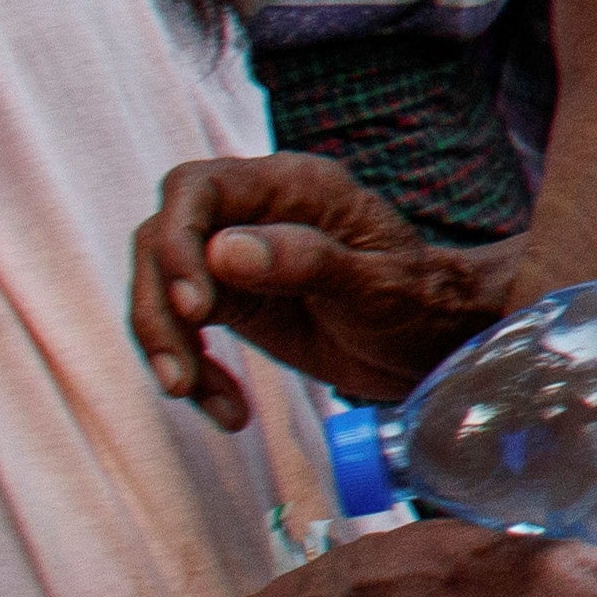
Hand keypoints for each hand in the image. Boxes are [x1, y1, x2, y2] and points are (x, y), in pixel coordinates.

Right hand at [133, 154, 513, 430]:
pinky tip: (228, 410)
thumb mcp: (376, 286)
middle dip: (160, 310)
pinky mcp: (233, 300)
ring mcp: (238, 255)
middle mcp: (256, 212)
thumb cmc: (421, 301)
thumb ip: (308, 262)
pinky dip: (192, 369)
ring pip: (163, 289)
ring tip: (202, 397)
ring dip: (168, 347)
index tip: (193, 307)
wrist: (435, 340)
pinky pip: (183, 328)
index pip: (196, 190)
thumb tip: (225, 250)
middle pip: (162, 242)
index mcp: (292, 187)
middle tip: (181, 375)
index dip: (177, 242)